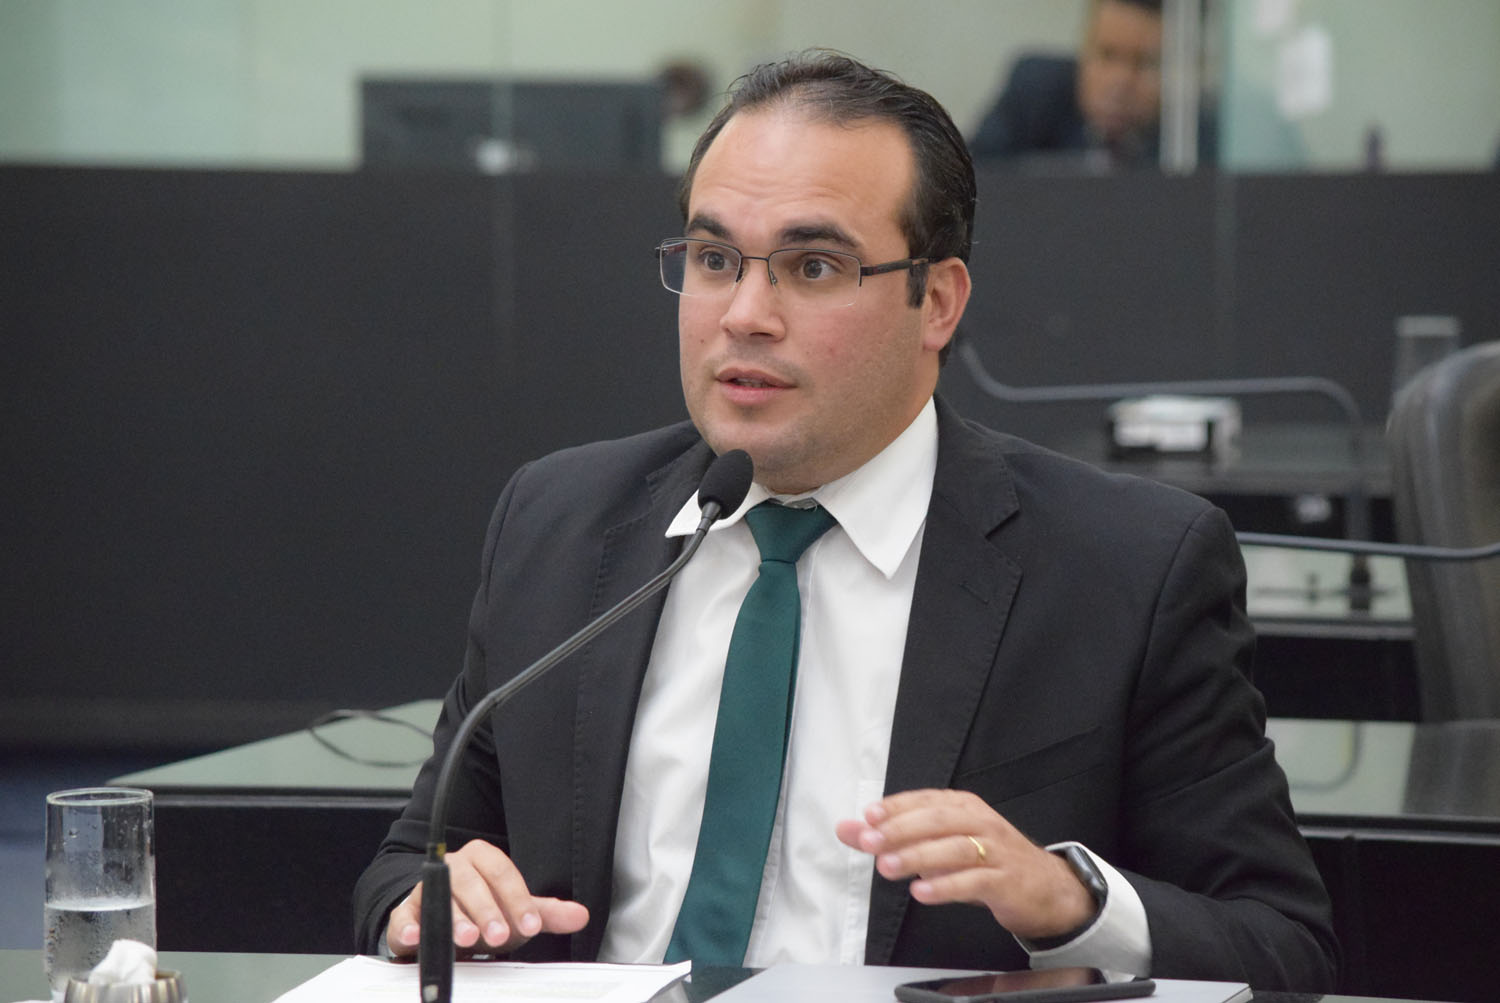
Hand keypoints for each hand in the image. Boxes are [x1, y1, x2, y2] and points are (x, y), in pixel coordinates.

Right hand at [384, 839, 589, 957]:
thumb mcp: (513, 910)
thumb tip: (580, 916)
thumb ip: (543, 913)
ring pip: (439, 897)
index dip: (517, 899)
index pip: (503, 873)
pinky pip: (403, 915)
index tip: (531, 925)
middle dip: (486, 910)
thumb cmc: (480, 909)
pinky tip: (417, 937)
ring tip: (467, 938)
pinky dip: (408, 926)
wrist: (438, 913)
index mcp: (482, 859)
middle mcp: (454, 868)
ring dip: (454, 918)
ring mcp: (427, 888)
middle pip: (470, 883)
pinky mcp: (405, 911)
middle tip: (499, 935)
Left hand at [835, 789, 1095, 940]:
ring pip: (955, 848)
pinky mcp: (1006, 881)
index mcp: (962, 806)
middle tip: (869, 843)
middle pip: (938, 820)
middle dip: (901, 829)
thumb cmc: (984, 861)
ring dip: (918, 856)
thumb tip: (846, 828)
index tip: (867, 817)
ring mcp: (996, 851)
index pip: (925, 800)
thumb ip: (892, 836)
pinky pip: (975, 881)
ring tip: (887, 867)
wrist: (1045, 888)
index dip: (896, 807)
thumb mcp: (938, 845)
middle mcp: (980, 822)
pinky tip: (922, 892)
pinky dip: (946, 886)